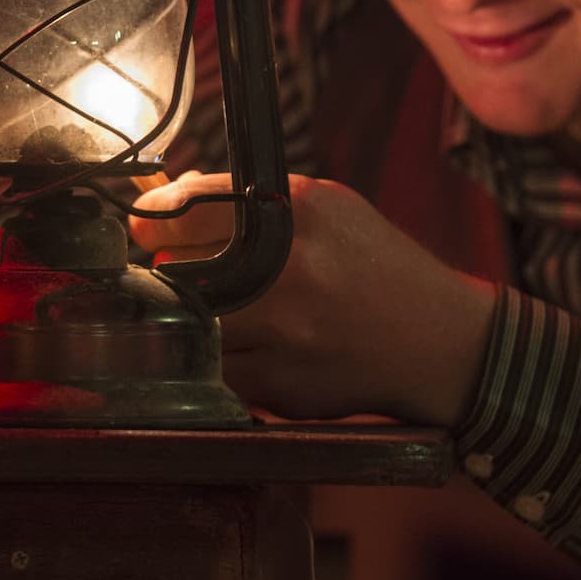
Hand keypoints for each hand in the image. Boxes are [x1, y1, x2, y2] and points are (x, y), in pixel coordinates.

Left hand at [129, 173, 496, 425]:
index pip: (188, 206)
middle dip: (164, 269)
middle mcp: (287, 268)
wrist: (439, 342)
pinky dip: (215, 359)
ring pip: (189, 324)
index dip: (152, 216)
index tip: (142, 222)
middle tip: (168, 267)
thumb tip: (174, 195)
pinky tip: (237, 345)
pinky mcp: (281, 384)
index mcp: (297, 212)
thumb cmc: (378, 265)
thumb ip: (252, 198)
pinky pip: (217, 370)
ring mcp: (283, 331)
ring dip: (183, 317)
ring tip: (200, 307)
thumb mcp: (329, 207)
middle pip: (177, 268)